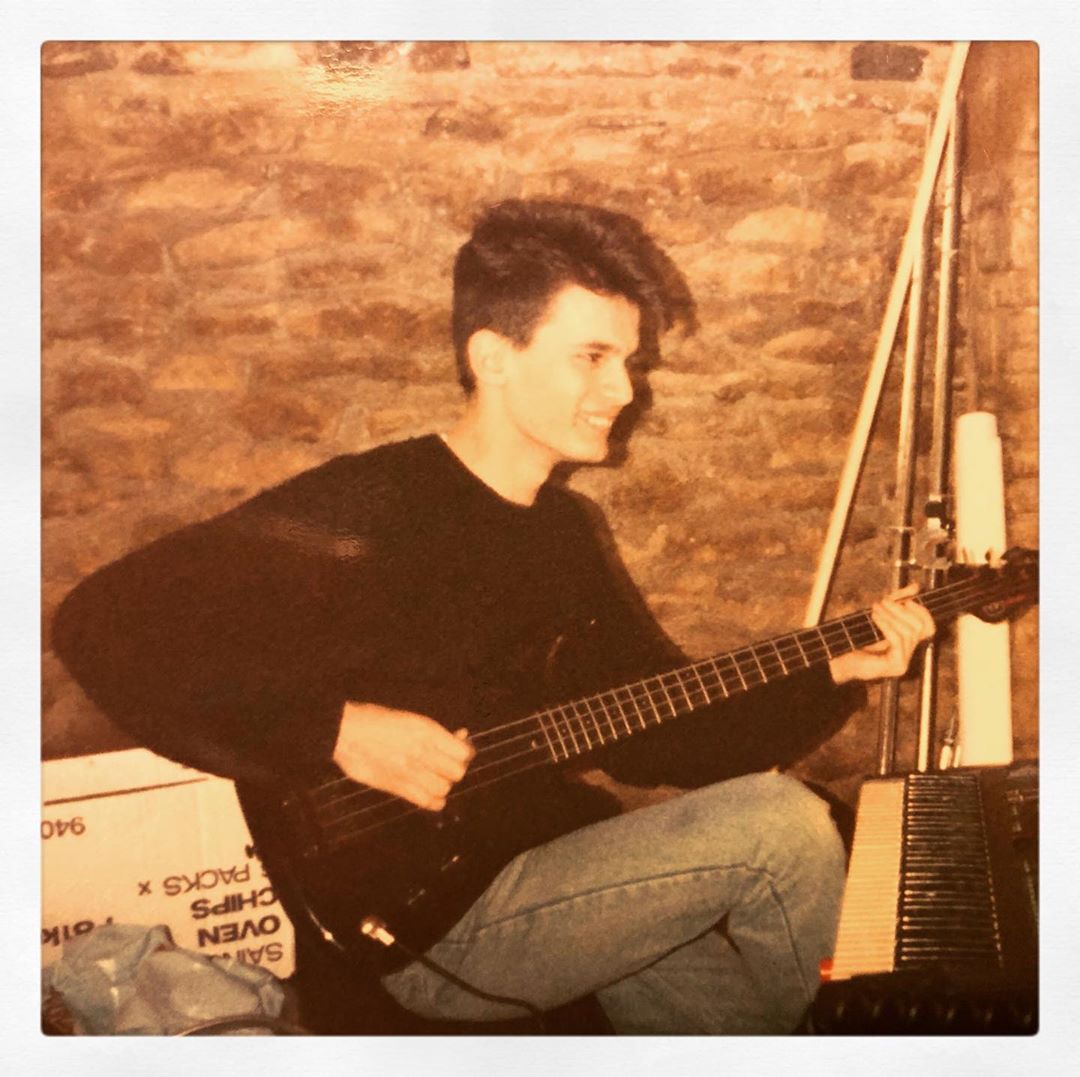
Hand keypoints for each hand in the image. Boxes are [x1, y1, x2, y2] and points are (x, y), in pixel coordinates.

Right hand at [332, 701, 474, 810]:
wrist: (346, 732)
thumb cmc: (377, 720)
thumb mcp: (411, 718)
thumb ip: (437, 733)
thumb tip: (461, 736)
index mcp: (426, 731)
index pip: (463, 753)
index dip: (465, 753)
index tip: (460, 751)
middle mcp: (421, 753)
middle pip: (457, 773)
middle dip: (454, 769)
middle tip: (446, 765)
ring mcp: (409, 772)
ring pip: (444, 789)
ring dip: (443, 784)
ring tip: (436, 778)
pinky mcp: (396, 787)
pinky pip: (427, 802)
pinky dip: (435, 801)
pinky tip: (432, 794)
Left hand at [828, 583, 935, 684]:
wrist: (841, 656)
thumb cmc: (859, 635)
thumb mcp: (881, 612)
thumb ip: (899, 600)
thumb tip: (916, 586)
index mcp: (909, 642)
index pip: (929, 627)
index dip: (922, 612)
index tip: (907, 601)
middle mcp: (910, 653)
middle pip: (919, 628)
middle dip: (901, 610)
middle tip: (883, 601)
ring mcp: (905, 662)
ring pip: (908, 633)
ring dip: (891, 616)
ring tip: (876, 608)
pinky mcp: (897, 666)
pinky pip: (898, 640)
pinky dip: (887, 625)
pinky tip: (876, 617)